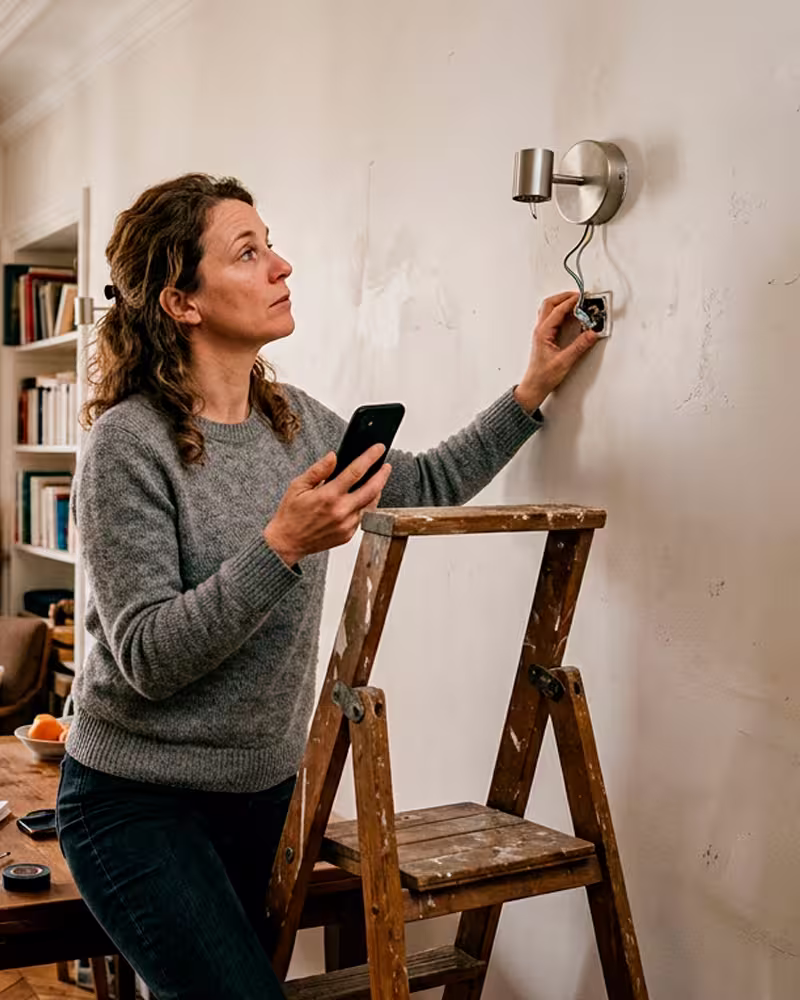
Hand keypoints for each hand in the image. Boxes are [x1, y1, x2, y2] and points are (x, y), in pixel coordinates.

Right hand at [264, 445, 391, 565]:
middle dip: (382, 475)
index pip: (356, 471)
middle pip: (372, 489)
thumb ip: (318, 470)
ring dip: (376, 491)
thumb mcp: (298, 486)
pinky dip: (365, 506)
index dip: (370, 458)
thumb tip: (333, 456)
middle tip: (386, 466)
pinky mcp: (348, 535)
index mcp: (328, 496)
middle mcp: (340, 511)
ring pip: (370, 505)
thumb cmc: (290, 515)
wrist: (287, 543)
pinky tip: (362, 499)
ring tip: (376, 481)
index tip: (378, 449)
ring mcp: (346, 525)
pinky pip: (363, 518)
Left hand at [514, 292, 598, 412]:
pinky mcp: (544, 337)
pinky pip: (550, 317)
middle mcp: (540, 330)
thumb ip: (579, 346)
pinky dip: (560, 311)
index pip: (558, 310)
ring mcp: (541, 332)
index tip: (583, 298)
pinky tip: (569, 315)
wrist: (534, 386)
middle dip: (564, 296)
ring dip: (561, 302)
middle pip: (550, 303)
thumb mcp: (565, 361)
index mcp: (543, 333)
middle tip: (579, 296)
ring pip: (548, 309)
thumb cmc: (543, 376)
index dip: (571, 302)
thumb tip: (591, 334)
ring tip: (575, 302)